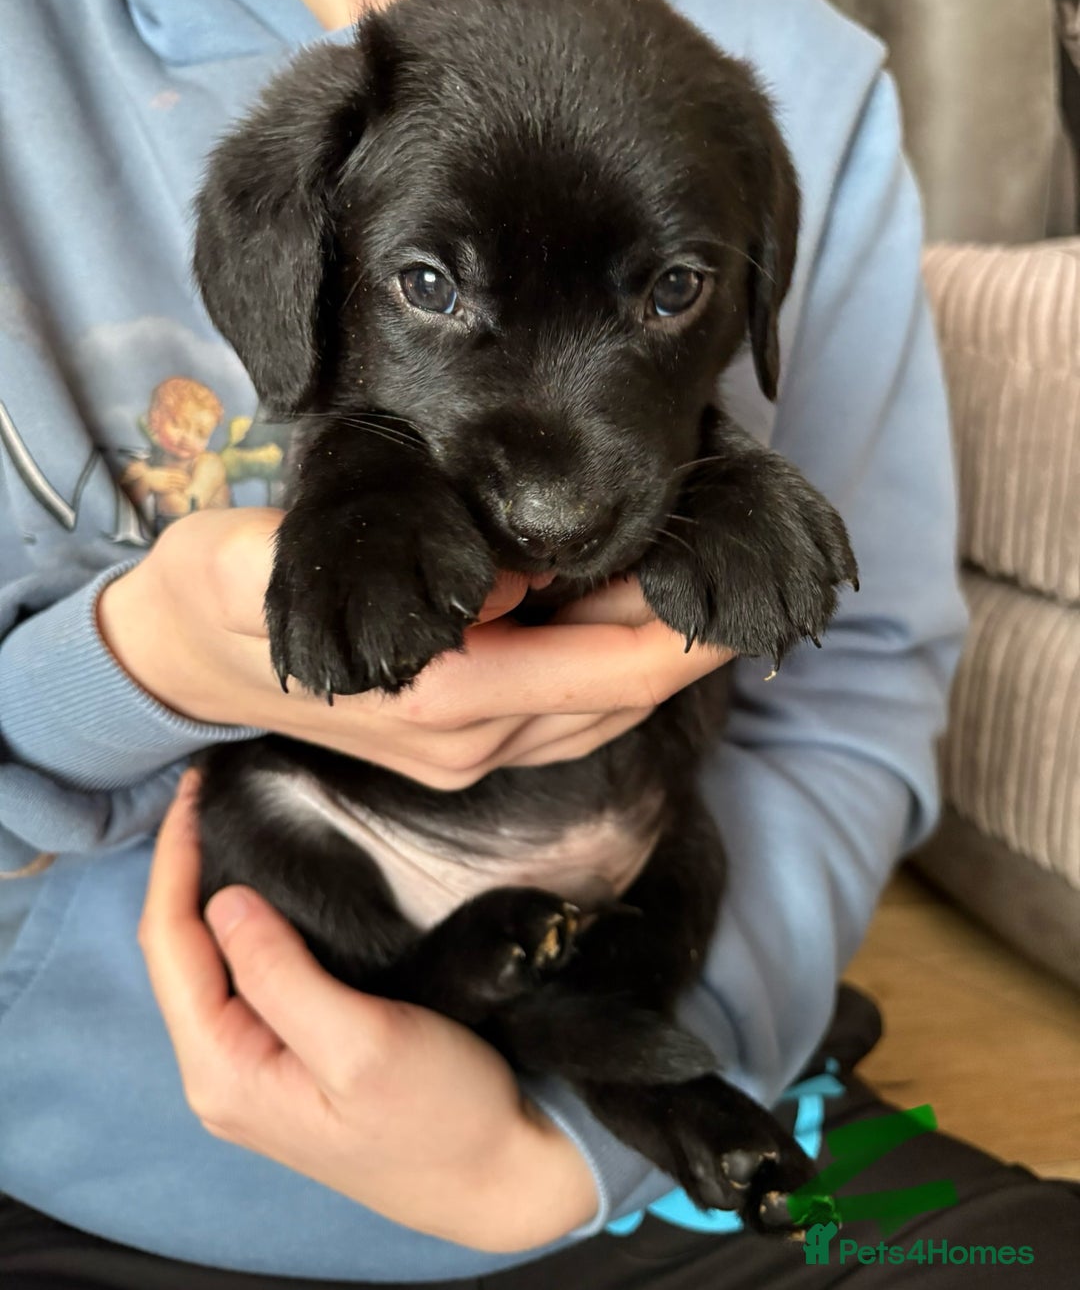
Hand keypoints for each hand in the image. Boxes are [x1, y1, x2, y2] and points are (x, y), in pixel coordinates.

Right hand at [99, 507, 732, 789]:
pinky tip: (632, 615)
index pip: (601, 675)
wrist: (178, 662)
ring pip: (602, 712)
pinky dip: (615, 672)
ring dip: (660, 656)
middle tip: (746, 564)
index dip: (682, 635)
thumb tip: (502, 582)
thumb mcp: (258, 563)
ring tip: (706, 580)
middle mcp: (466, 741)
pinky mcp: (461, 748)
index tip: (740, 580)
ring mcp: (467, 755)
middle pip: (621, 697)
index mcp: (435, 699)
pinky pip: (567, 716)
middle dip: (691, 639)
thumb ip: (365, 573)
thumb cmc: (214, 599)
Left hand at [138, 776, 597, 1251]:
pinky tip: (269, 888)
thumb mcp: (361, 1045)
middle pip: (178, 955)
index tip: (194, 790)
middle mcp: (225, 1073)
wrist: (500, 1175)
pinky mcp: (293, 1059)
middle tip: (209, 794)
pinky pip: (248, 978)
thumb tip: (224, 900)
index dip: (174, 862)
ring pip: (210, 965)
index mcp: (226, 1071)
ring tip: (228, 824)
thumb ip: (282, 976)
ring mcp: (258, 1069)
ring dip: (211, 894)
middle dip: (184, 871)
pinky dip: (248, 924)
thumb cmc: (440, 1117)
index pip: (169, 947)